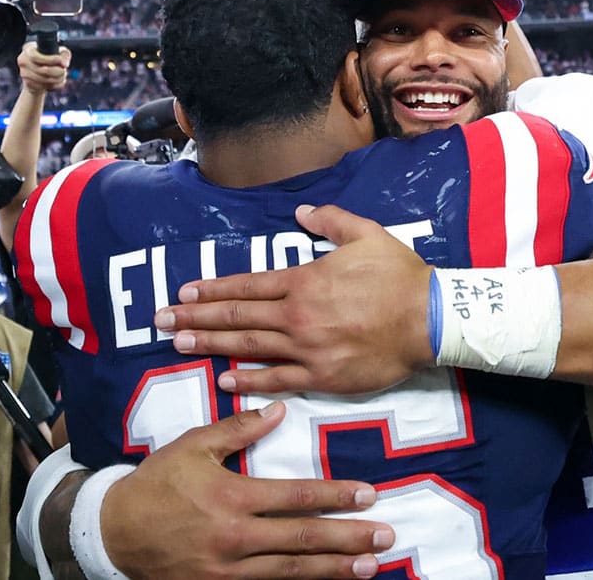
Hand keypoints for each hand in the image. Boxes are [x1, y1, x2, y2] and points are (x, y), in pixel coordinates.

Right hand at [18, 41, 71, 93]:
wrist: (41, 74)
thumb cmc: (51, 60)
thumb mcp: (58, 53)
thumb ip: (64, 54)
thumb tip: (65, 64)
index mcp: (28, 49)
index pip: (35, 56)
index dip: (50, 60)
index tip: (61, 61)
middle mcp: (22, 60)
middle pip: (41, 70)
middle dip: (57, 72)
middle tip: (64, 71)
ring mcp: (23, 73)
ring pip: (43, 80)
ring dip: (57, 79)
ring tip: (62, 76)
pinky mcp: (28, 83)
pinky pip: (43, 87)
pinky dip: (53, 86)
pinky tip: (56, 82)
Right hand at [99, 401, 392, 578]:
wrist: (113, 533)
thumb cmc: (156, 484)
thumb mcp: (192, 446)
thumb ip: (238, 430)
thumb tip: (278, 410)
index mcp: (232, 498)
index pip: (296, 497)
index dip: (335, 496)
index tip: (368, 494)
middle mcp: (235, 538)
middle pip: (303, 540)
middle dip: (349, 538)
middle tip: (385, 536)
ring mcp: (228, 570)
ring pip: (292, 571)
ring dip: (335, 569)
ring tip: (370, 567)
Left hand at [155, 204, 433, 394]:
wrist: (431, 320)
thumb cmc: (401, 276)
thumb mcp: (366, 234)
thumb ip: (330, 220)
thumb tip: (301, 211)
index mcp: (305, 280)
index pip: (246, 285)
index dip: (212, 289)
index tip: (184, 291)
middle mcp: (298, 315)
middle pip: (236, 316)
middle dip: (195, 317)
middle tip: (161, 320)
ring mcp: (308, 348)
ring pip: (248, 347)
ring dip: (210, 344)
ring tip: (179, 343)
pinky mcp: (323, 376)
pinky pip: (278, 380)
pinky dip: (249, 380)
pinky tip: (225, 379)